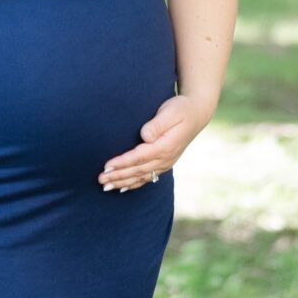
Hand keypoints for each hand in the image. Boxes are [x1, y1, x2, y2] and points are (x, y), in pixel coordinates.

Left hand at [99, 90, 214, 191]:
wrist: (197, 113)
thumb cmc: (180, 109)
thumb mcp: (170, 112)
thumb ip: (157, 125)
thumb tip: (145, 136)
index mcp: (165, 146)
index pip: (139, 157)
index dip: (122, 163)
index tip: (106, 166)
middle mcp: (166, 158)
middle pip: (138, 170)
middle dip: (118, 176)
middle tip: (100, 180)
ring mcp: (166, 163)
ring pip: (141, 177)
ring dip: (123, 182)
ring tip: (106, 187)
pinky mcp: (165, 163)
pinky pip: (148, 177)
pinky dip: (134, 184)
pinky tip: (122, 188)